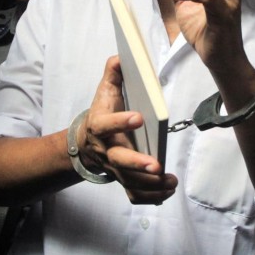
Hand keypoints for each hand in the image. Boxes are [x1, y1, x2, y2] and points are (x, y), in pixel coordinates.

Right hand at [76, 57, 177, 203]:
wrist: (85, 143)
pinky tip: (167, 191)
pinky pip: (135, 193)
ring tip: (169, 180)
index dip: (120, 123)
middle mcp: (106, 151)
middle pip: (118, 161)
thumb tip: (120, 57)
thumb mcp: (103, 92)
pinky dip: (151, 197)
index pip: (105, 126)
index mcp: (99, 127)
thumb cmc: (101, 113)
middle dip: (137, 164)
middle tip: (156, 165)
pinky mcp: (123, 178)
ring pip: (129, 181)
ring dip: (150, 184)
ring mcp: (114, 168)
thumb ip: (112, 75)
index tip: (139, 118)